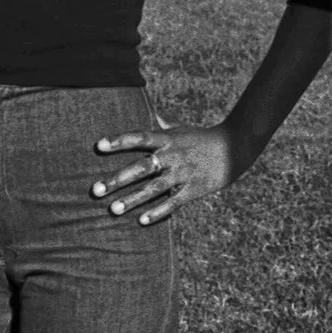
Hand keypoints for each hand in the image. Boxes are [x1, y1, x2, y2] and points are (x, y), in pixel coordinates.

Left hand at [91, 122, 249, 225]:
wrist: (235, 147)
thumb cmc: (201, 138)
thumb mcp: (180, 128)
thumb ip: (159, 125)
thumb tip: (144, 111)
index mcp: (167, 139)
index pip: (139, 137)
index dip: (119, 141)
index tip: (99, 145)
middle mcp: (173, 155)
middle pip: (141, 167)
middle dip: (118, 179)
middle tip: (96, 190)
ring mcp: (183, 173)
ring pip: (154, 188)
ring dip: (133, 200)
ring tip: (113, 210)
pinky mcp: (193, 190)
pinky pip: (173, 203)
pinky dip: (158, 212)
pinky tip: (141, 221)